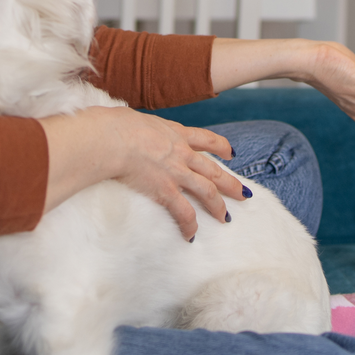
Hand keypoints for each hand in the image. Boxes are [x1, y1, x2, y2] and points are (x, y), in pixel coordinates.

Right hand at [40, 107, 246, 240]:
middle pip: (214, 169)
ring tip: (226, 218)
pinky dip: (190, 225)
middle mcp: (182, 152)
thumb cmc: (114, 124)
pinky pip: (184, 212)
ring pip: (207, 191)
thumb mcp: (134, 118)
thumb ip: (138, 126)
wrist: (112, 137)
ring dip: (219, 206)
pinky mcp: (166, 190)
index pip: (205, 139)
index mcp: (175, 132)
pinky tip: (191, 236)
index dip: (221, 147)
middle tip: (243, 193)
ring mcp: (176, 171)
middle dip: (230, 182)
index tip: (231, 154)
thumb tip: (122, 125)